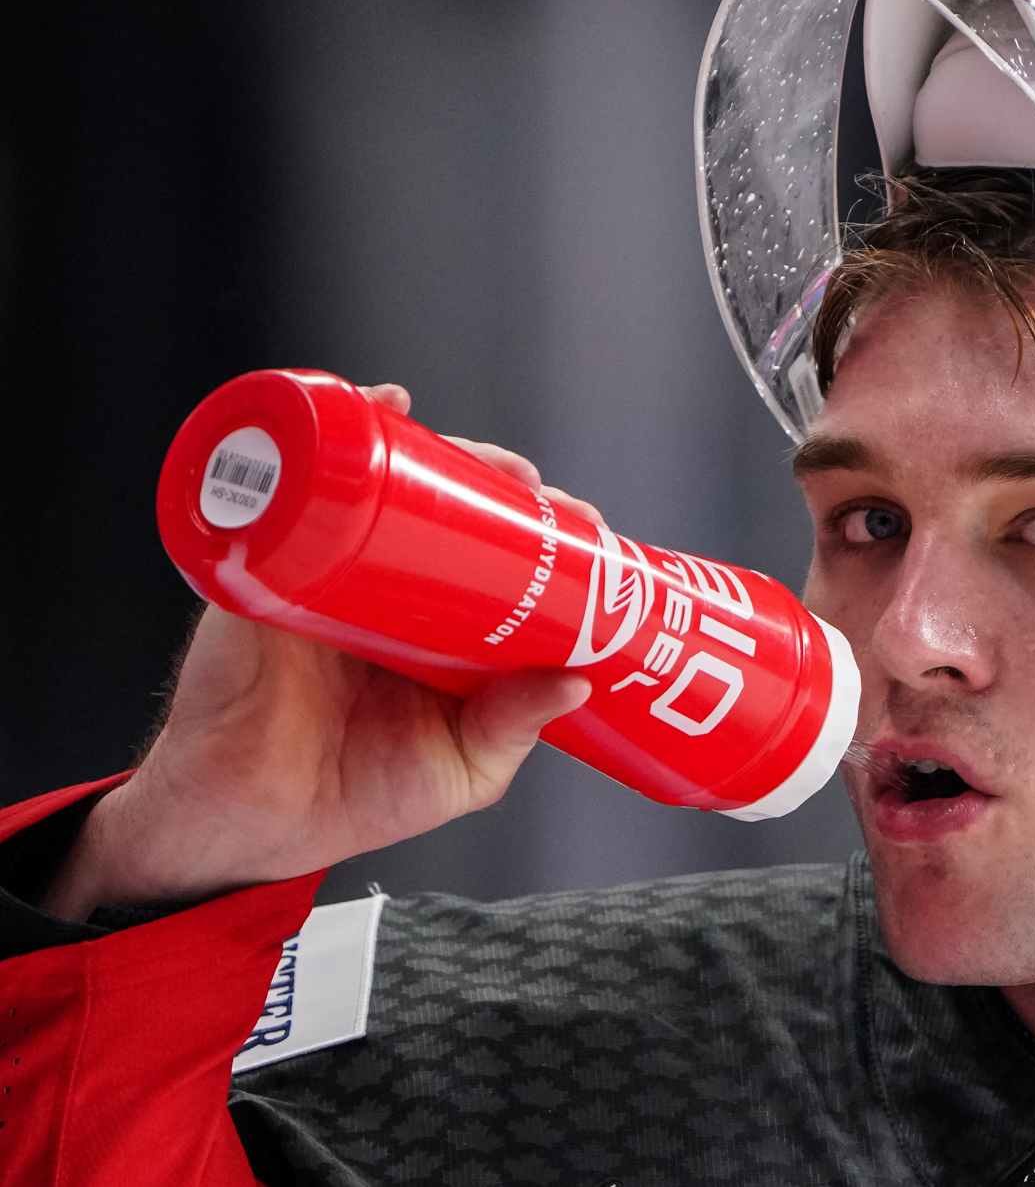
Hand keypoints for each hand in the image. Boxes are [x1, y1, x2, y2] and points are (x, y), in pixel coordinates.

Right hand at [39, 383, 600, 921]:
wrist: (244, 824)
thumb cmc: (349, 796)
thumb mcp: (460, 771)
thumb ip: (515, 729)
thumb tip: (575, 679)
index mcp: (436, 630)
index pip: (496, 559)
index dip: (540, 533)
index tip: (585, 526)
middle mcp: (385, 590)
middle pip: (446, 508)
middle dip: (497, 480)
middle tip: (533, 488)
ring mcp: (329, 570)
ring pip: (386, 486)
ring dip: (437, 452)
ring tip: (479, 459)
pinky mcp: (272, 563)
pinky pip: (299, 490)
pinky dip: (337, 442)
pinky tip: (381, 415)